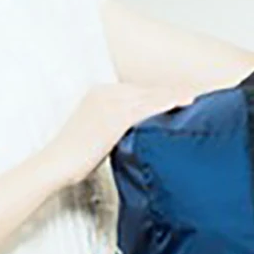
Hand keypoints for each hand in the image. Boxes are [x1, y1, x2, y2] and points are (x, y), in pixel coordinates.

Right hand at [45, 84, 196, 186]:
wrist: (56, 164)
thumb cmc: (77, 155)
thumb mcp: (100, 133)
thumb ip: (120, 126)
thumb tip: (142, 132)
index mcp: (101, 94)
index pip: (141, 90)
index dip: (164, 91)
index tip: (184, 92)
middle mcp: (105, 94)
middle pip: (147, 90)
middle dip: (173, 90)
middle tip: (197, 90)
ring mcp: (108, 104)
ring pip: (149, 97)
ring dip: (173, 95)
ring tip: (195, 96)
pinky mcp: (112, 118)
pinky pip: (144, 109)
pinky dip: (164, 105)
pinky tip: (180, 105)